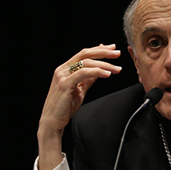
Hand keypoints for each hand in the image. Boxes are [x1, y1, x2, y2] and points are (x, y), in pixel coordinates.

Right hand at [37, 44, 121, 169]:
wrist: (53, 121)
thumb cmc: (65, 106)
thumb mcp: (80, 89)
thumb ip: (88, 79)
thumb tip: (101, 70)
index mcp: (65, 68)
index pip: (83, 53)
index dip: (99, 49)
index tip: (113, 48)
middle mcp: (62, 69)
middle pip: (85, 54)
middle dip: (103, 52)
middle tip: (117, 53)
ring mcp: (62, 76)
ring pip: (86, 63)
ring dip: (104, 64)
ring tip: (117, 69)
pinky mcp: (65, 84)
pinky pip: (83, 73)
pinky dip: (96, 72)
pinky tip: (107, 74)